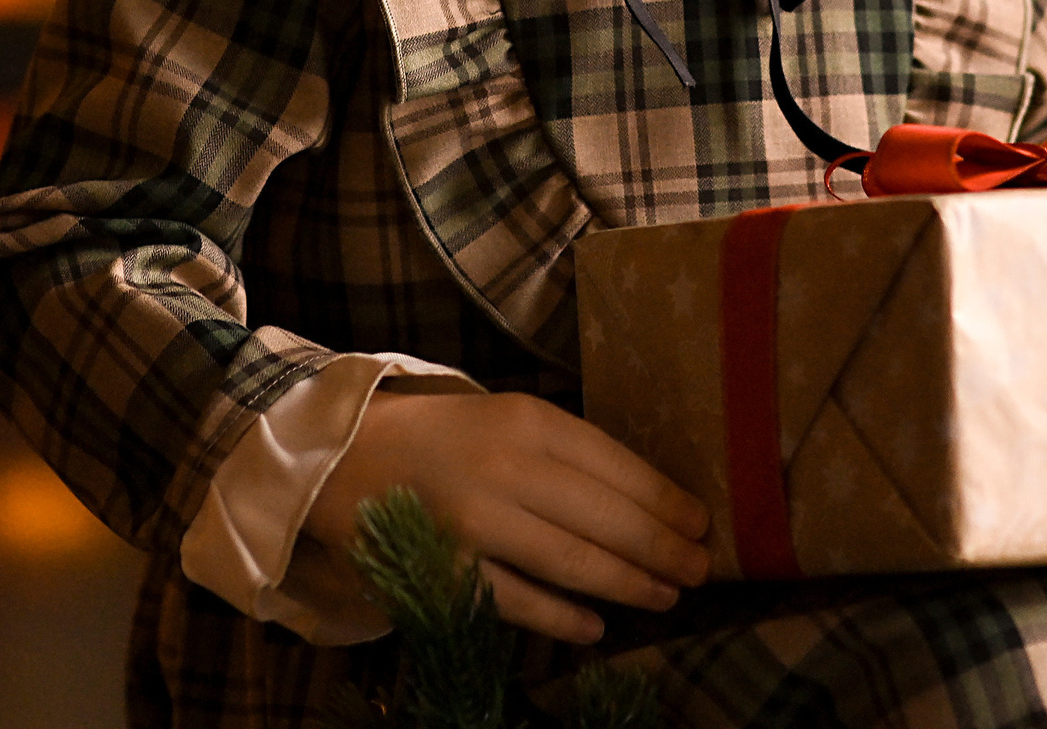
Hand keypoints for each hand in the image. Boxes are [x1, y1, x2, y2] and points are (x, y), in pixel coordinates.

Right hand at [305, 390, 710, 644]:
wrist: (345, 459)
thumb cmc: (446, 439)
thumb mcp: (510, 420)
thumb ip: (568, 453)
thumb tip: (648, 497)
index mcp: (527, 420)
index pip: (617, 464)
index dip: (666, 499)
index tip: (701, 522)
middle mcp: (505, 468)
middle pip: (606, 517)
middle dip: (663, 548)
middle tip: (700, 569)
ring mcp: (474, 524)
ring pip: (571, 561)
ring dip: (628, 584)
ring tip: (666, 595)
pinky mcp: (445, 571)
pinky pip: (516, 602)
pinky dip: (561, 618)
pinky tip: (595, 627)